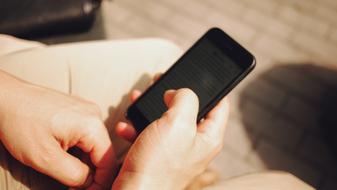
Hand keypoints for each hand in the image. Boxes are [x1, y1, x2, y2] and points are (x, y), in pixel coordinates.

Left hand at [0, 71, 114, 188]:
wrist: (4, 97)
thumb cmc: (19, 122)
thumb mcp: (45, 158)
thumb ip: (74, 175)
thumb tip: (88, 181)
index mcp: (91, 125)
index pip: (108, 162)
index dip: (100, 183)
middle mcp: (94, 114)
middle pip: (102, 153)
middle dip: (90, 173)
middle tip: (72, 186)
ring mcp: (86, 111)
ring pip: (93, 145)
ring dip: (82, 161)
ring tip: (62, 170)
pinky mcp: (77, 110)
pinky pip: (85, 135)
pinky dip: (77, 150)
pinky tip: (62, 154)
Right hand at [113, 85, 228, 188]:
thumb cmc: (158, 164)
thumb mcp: (177, 123)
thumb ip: (185, 99)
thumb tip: (179, 92)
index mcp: (208, 137)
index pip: (220, 105)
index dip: (213, 88)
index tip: (200, 75)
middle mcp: (195, 144)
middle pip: (189, 109)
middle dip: (173, 95)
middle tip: (162, 83)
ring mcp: (176, 150)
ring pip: (166, 119)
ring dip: (150, 108)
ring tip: (138, 100)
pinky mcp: (158, 155)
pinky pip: (150, 133)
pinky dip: (138, 126)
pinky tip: (127, 126)